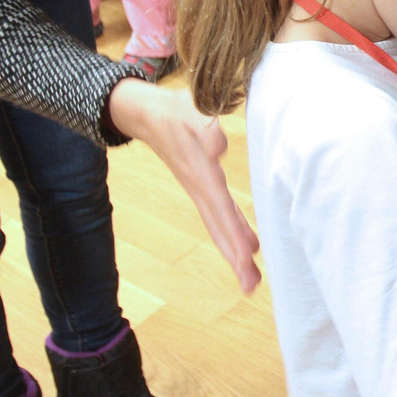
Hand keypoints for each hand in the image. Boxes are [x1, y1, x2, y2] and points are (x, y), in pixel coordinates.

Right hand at [107, 79, 260, 292]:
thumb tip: (219, 144)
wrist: (145, 113)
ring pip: (219, 225)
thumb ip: (204, 126)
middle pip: (219, 228)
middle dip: (235, 257)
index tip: (249, 259)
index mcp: (201, 174)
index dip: (235, 234)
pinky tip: (249, 243)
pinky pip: (221, 215)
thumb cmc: (172, 110)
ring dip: (234, 251)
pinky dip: (234, 231)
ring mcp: (200, 190)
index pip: (221, 210)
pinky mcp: (202, 185)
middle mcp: (201, 188)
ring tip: (250, 278)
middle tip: (251, 286)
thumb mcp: (188, 110)